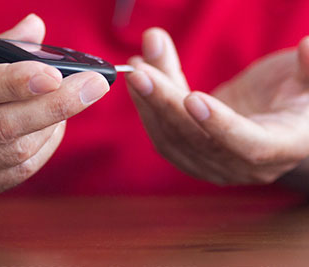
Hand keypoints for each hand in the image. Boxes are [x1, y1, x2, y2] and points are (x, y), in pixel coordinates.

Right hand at [0, 14, 108, 200]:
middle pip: (6, 125)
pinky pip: (18, 172)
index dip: (17, 82)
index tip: (56, 73)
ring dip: (54, 125)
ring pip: (18, 151)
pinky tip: (53, 127)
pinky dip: (44, 148)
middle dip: (58, 105)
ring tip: (73, 100)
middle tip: (95, 85)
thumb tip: (35, 29)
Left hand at [126, 28, 308, 185]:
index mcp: (280, 147)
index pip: (248, 146)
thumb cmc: (299, 100)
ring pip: (173, 139)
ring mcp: (213, 163)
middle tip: (141, 71)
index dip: (219, 125)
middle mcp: (243, 164)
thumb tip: (308, 46)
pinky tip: (141, 80)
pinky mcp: (192, 154)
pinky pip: (164, 136)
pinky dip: (148, 108)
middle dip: (165, 103)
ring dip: (149, 103)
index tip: (192, 97)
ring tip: (137, 66)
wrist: (277, 120)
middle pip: (197, 140)